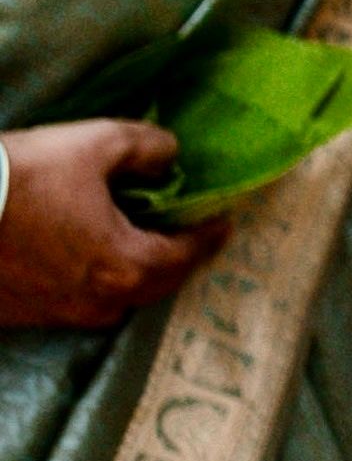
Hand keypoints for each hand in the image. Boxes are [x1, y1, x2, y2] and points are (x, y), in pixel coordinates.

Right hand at [0, 121, 220, 326]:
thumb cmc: (19, 177)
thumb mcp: (95, 144)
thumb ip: (147, 149)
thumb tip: (171, 157)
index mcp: (125, 265)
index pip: (187, 256)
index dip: (209, 235)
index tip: (222, 220)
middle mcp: (94, 302)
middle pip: (155, 286)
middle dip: (176, 260)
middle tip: (186, 234)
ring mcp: (53, 315)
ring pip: (112, 303)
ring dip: (133, 277)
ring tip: (137, 245)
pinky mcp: (18, 316)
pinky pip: (71, 305)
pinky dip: (89, 284)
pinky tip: (82, 258)